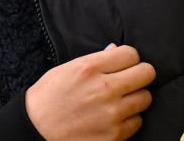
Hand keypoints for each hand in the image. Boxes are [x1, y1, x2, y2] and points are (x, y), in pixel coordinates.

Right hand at [24, 44, 154, 140]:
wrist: (37, 129)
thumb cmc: (49, 96)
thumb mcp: (67, 69)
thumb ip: (95, 60)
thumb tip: (116, 50)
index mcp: (90, 67)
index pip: (132, 54)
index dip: (129, 57)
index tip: (123, 64)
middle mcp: (105, 88)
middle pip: (147, 73)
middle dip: (139, 74)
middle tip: (130, 79)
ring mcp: (112, 113)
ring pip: (146, 97)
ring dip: (135, 97)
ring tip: (121, 99)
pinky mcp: (115, 134)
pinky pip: (138, 121)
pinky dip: (129, 119)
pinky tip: (114, 116)